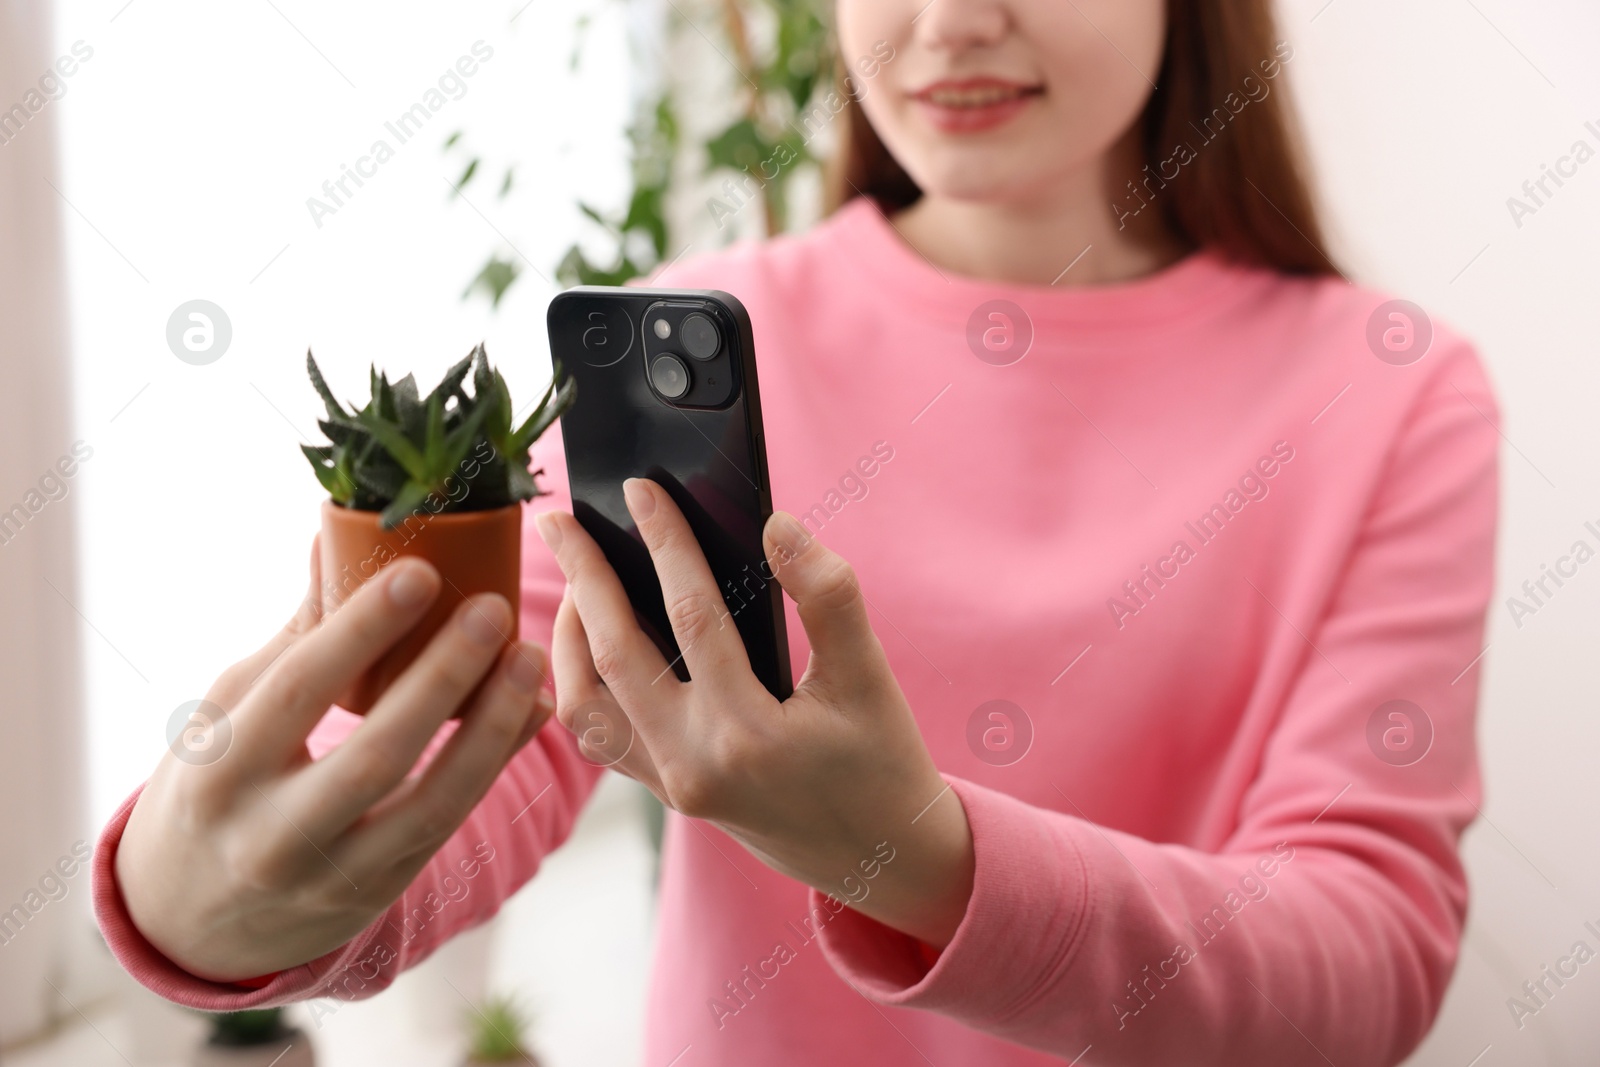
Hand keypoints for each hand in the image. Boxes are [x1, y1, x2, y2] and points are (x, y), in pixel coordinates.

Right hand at [116, 541, 553, 981]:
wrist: (194, 918)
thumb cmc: (214, 785)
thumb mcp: (225, 717)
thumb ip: (293, 638)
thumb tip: (334, 536)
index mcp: (219, 772)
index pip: (296, 692)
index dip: (360, 630)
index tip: (420, 570)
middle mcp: (272, 834)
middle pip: (374, 755)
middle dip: (442, 679)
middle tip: (493, 609)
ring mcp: (332, 875)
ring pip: (430, 803)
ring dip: (490, 728)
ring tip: (528, 658)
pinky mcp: (380, 892)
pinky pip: (450, 821)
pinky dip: (494, 762)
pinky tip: (527, 708)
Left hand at [538, 479, 973, 946]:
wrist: (883, 857)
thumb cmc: (882, 761)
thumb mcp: (870, 677)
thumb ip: (829, 596)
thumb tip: (776, 526)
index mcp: (748, 735)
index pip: (691, 617)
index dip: (665, 544)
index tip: (640, 490)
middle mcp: (694, 765)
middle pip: (613, 655)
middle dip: (583, 577)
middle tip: (559, 517)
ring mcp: (672, 785)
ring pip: (585, 704)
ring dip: (567, 636)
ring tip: (574, 578)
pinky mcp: (667, 792)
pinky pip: (599, 736)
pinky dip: (579, 683)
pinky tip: (585, 641)